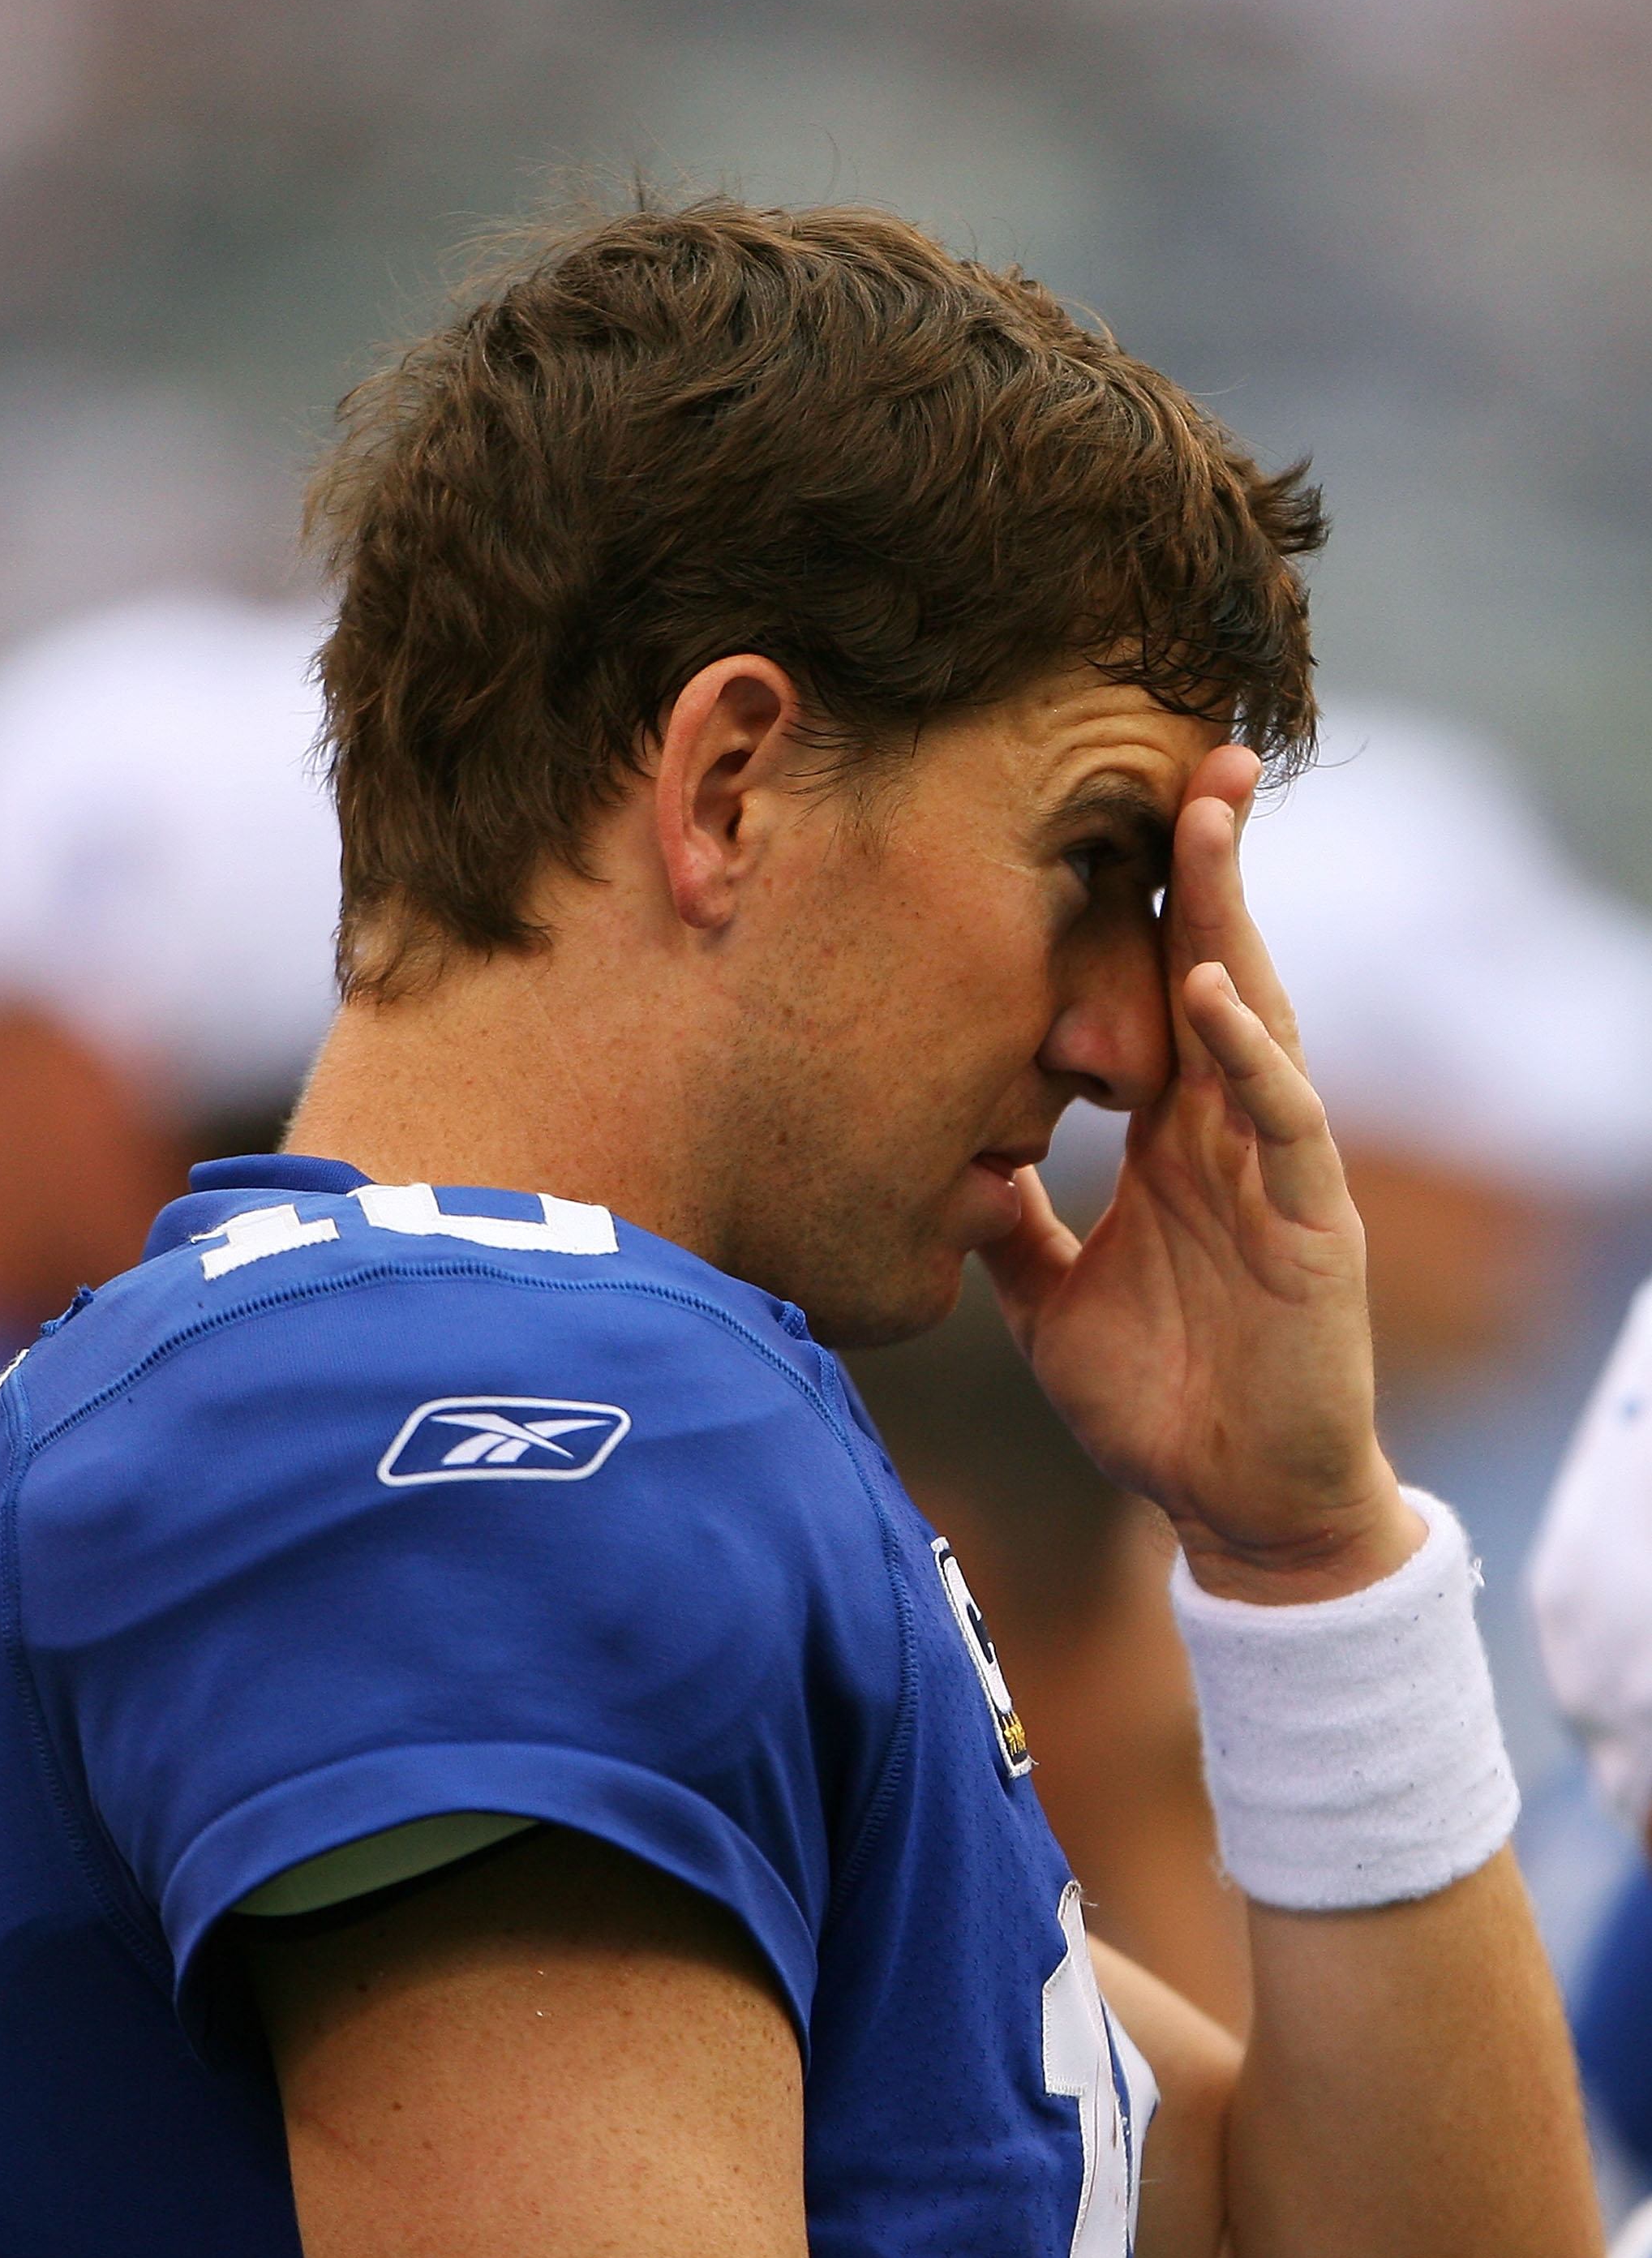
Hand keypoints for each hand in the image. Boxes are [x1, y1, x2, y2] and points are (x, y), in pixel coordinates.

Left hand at [982, 745, 1423, 1602]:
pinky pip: (1282, 1121)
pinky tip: (1216, 992)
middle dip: (1204, 866)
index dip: (1135, 911)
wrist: (1235, 1506)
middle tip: (1186, 752)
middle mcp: (1223, 1134)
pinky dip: (1252, 1055)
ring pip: (1261, 1015)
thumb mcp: (1049, 1299)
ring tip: (1210, 815)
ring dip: (1234, 917)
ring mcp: (1274, 1170)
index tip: (1097, 816)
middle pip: (1214, 971)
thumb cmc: (1158, 1400)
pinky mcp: (1312, 1223)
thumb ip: (1009, 1226)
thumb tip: (944, 1170)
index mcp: (1168, 1141)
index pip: (1152, 1000)